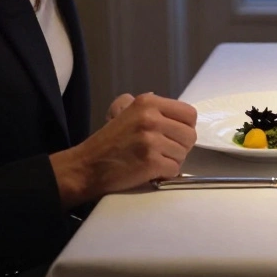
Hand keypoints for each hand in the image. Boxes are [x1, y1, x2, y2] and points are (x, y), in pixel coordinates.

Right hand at [51, 93, 197, 207]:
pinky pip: (174, 169)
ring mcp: (151, 140)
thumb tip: (170, 106)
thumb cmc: (108, 141)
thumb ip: (148, 106)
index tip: (174, 135)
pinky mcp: (150, 161)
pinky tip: (152, 171)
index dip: (186, 127)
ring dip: (173, 161)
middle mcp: (151, 118)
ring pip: (184, 153)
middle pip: (190, 135)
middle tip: (164, 151)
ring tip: (155, 160)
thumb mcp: (124, 111)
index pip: (189, 114)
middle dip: (181, 146)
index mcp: (148, 102)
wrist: (86, 166)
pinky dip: (166, 174)